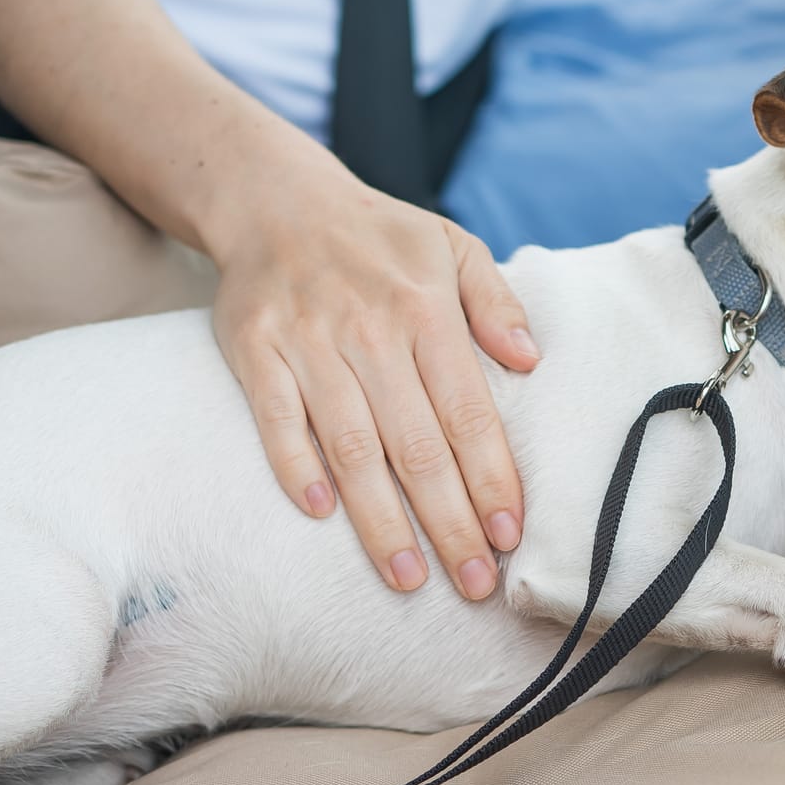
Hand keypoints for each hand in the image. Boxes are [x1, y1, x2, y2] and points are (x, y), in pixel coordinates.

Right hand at [206, 152, 539, 600]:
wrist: (277, 200)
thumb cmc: (381, 237)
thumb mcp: (454, 246)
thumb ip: (496, 303)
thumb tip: (529, 361)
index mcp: (427, 308)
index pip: (468, 410)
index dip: (490, 477)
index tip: (510, 535)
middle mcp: (370, 329)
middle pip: (416, 444)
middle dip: (449, 522)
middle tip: (473, 585)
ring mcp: (308, 341)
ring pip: (351, 446)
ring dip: (380, 520)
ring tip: (409, 578)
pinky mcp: (254, 350)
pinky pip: (276, 419)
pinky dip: (295, 467)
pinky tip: (321, 516)